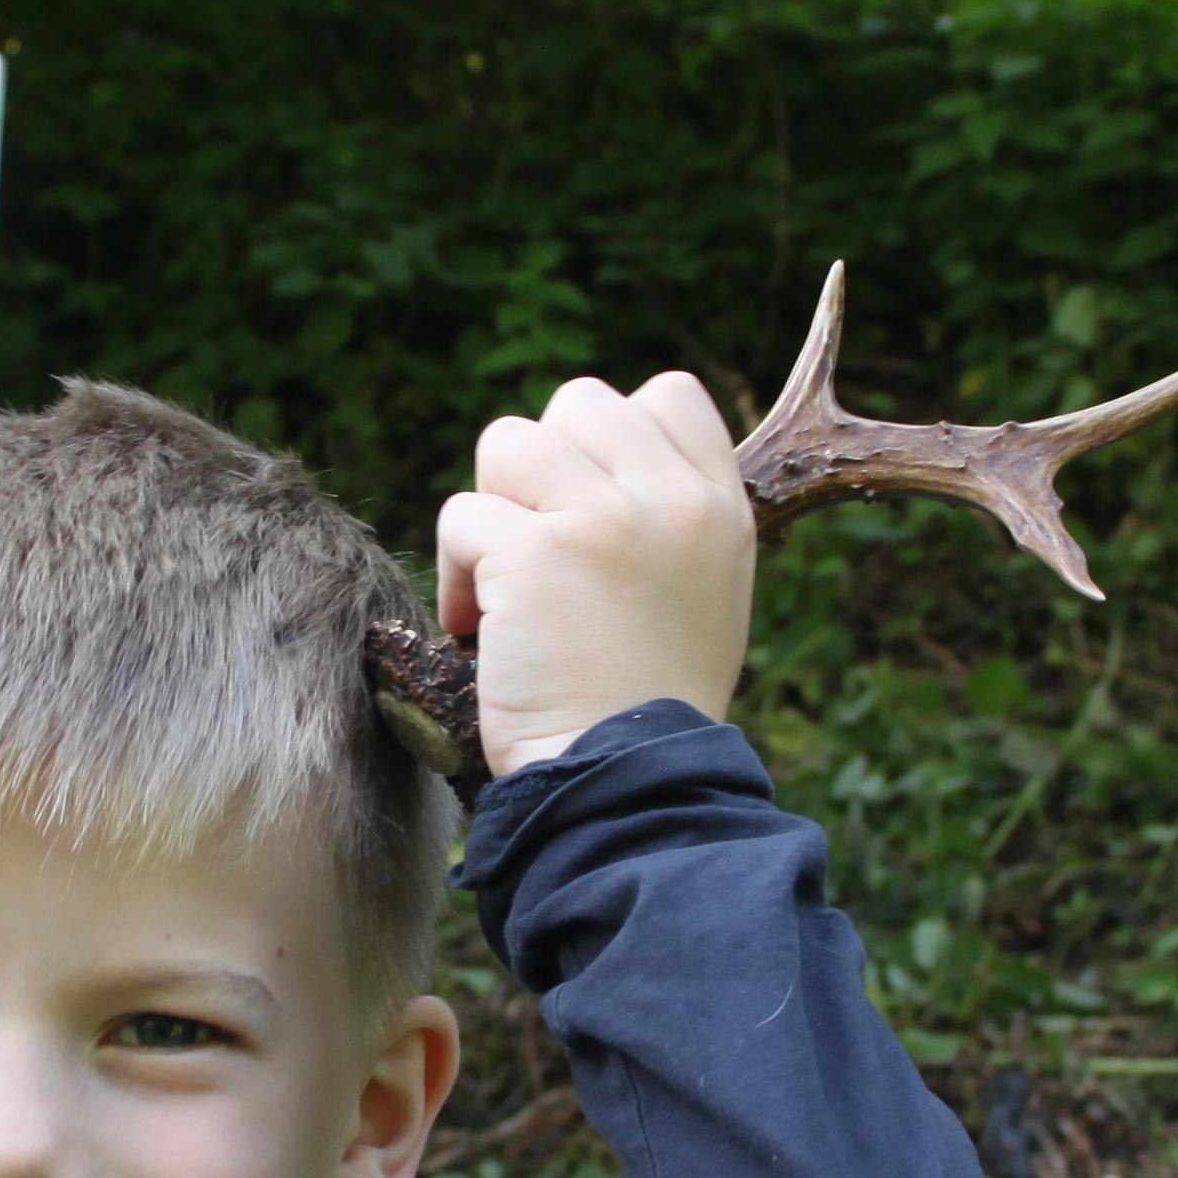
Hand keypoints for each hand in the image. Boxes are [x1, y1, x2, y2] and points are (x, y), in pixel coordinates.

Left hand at [434, 370, 755, 772]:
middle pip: (577, 404)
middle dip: (540, 471)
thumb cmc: (649, 704)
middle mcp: (670, 499)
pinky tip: (482, 630)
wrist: (626, 782)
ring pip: (509, 442)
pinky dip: (456, 575)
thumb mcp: (703, 591)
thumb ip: (665, 514)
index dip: (611, 437)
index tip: (591, 509)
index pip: (669, 395)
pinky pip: (462, 514)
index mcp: (720, 506)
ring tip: (506, 588)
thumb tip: (592, 457)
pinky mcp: (533, 552)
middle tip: (542, 551)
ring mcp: (604, 518)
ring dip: (491, 513)